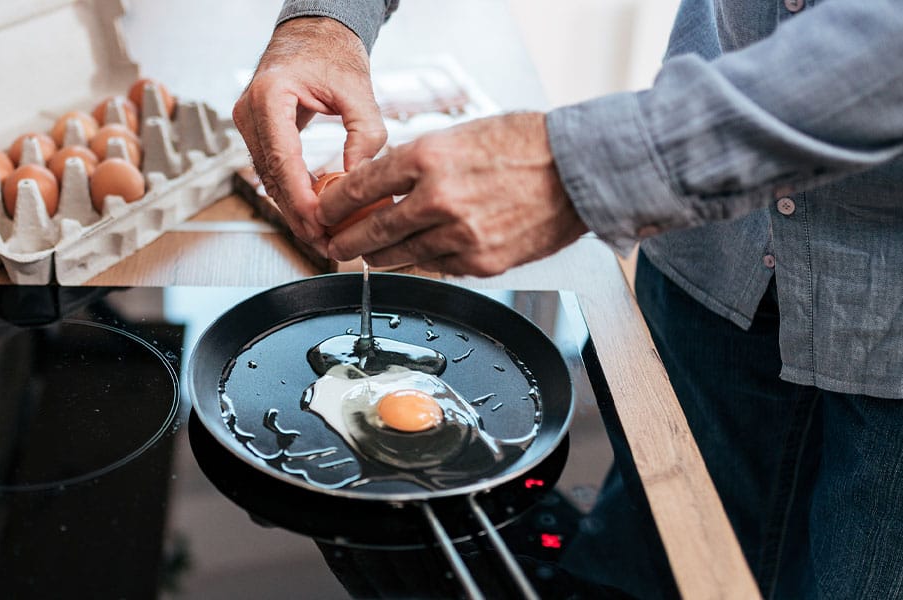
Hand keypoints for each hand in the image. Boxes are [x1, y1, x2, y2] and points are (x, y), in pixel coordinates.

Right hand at [233, 17, 387, 247]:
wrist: (314, 33)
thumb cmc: (331, 52)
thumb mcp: (358, 89)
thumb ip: (366, 133)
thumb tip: (359, 176)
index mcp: (269, 95)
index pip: (282, 159)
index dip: (300, 198)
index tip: (319, 224)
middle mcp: (250, 111)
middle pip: (271, 178)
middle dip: (298, 214)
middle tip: (325, 242)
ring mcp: (248, 123)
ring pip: (269, 180)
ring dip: (294, 209)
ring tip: (323, 235)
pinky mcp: (257, 132)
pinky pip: (273, 170)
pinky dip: (293, 193)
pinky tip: (314, 212)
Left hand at [320, 112, 588, 276]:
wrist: (577, 169)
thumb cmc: (524, 145)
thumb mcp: (459, 135)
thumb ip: (418, 162)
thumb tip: (382, 184)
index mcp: (428, 157)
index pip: (361, 186)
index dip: (335, 204)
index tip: (324, 210)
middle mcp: (439, 198)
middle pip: (373, 230)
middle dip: (346, 241)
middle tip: (334, 244)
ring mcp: (460, 235)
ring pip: (399, 256)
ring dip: (378, 257)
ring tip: (367, 255)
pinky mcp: (480, 262)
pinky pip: (435, 267)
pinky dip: (420, 262)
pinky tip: (413, 257)